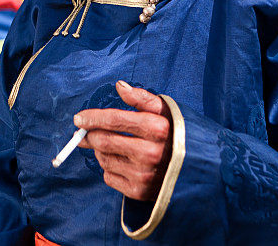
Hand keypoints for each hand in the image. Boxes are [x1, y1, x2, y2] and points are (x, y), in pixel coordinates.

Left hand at [74, 80, 171, 200]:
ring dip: (100, 150)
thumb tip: (119, 86)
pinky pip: (109, 177)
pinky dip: (108, 168)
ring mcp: (144, 174)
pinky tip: (121, 162)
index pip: (115, 120)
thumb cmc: (177, 134)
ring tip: (111, 145)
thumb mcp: (167, 111)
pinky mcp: (139, 192)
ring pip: (104, 159)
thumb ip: (142, 98)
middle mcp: (150, 153)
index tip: (79, 118)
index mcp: (157, 128)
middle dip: (90, 135)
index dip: (93, 118)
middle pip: (104, 141)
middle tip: (86, 132)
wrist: (198, 169)